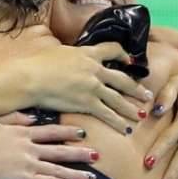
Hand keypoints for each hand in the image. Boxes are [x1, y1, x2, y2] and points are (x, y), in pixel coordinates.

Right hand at [0, 113, 99, 178]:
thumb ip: (11, 118)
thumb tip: (30, 116)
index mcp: (20, 133)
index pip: (49, 131)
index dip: (67, 133)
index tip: (82, 133)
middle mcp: (28, 148)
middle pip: (59, 150)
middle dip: (79, 153)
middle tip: (97, 154)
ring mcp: (26, 165)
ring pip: (57, 169)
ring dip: (76, 173)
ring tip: (93, 178)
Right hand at [19, 43, 151, 134]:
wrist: (29, 78)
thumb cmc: (36, 64)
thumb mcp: (55, 51)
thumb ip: (68, 55)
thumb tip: (66, 55)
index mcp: (87, 53)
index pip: (112, 49)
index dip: (124, 55)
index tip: (131, 62)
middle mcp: (94, 69)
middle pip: (122, 79)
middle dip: (136, 89)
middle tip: (147, 95)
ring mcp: (92, 87)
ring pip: (119, 99)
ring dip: (131, 108)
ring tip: (142, 115)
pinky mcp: (87, 103)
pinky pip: (108, 114)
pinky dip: (118, 122)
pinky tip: (126, 129)